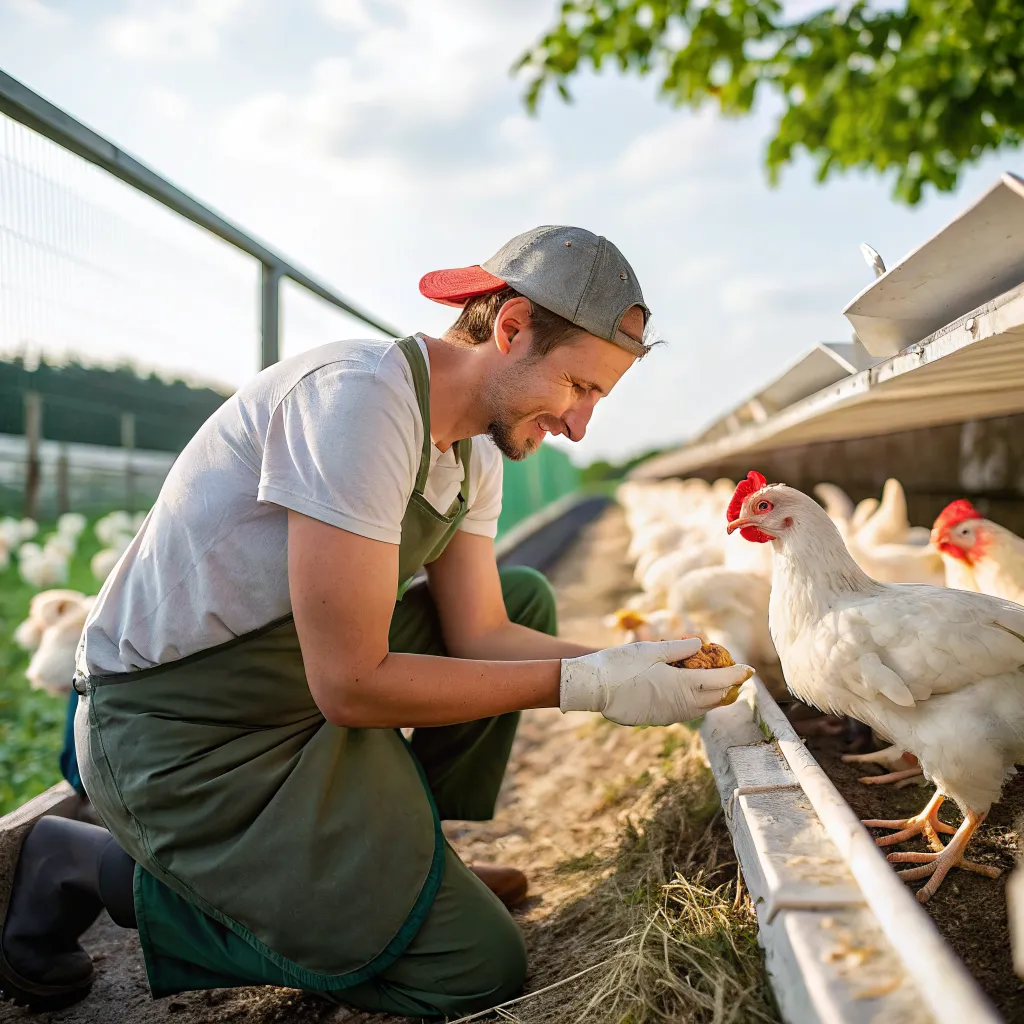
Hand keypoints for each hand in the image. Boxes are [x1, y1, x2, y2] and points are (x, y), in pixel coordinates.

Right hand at [559, 639, 754, 725]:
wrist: (593, 688)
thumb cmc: (620, 664)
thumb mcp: (651, 649)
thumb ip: (679, 648)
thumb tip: (700, 645)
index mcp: (682, 685)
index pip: (719, 680)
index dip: (736, 674)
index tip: (749, 669)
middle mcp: (680, 704)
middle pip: (715, 699)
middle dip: (728, 687)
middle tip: (735, 676)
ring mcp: (669, 715)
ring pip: (701, 709)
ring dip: (712, 697)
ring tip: (718, 686)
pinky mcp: (657, 720)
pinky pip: (685, 712)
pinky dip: (695, 703)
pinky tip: (691, 694)